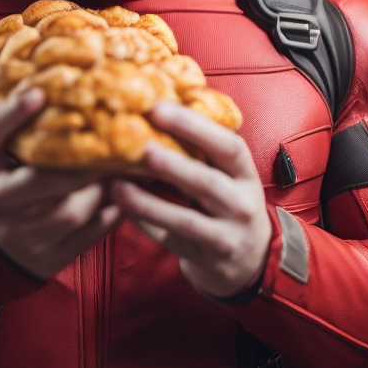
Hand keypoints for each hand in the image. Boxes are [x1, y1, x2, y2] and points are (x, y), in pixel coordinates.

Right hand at [0, 87, 121, 280]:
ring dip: (101, 189)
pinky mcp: (48, 259)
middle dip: (80, 163)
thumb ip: (8, 123)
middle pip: (40, 181)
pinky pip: (87, 236)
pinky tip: (125, 194)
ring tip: (124, 168)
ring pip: (70, 212)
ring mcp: (23, 235)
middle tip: (113, 142)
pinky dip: (111, 214)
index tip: (38, 92)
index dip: (12, 113)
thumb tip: (43, 81)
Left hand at [109, 101, 270, 299]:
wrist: (250, 260)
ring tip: (117, 182)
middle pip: (206, 181)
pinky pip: (172, 240)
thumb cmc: (228, 203)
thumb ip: (203, 150)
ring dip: (149, 200)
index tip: (159, 107)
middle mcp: (242, 204)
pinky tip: (123, 206)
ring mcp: (228, 235)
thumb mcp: (228, 175)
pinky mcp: (209, 259)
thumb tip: (156, 107)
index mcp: (246, 174)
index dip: (195, 126)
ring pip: (186, 217)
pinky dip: (146, 223)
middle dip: (172, 162)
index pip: (228, 145)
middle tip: (140, 144)